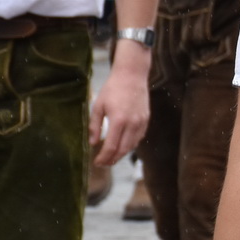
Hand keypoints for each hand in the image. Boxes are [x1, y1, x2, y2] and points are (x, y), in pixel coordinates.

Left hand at [89, 42, 149, 165]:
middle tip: (103, 163)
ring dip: (121, 154)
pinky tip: (122, 145)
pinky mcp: (146, 120)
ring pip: (132, 146)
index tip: (96, 162)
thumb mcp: (98, 106)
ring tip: (111, 157)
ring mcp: (141, 122)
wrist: (132, 75)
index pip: (111, 147)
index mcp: (119, 120)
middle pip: (123, 150)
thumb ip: (95, 126)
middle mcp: (132, 124)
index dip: (103, 157)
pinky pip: (139, 138)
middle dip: (112, 159)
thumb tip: (93, 143)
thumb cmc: (112, 88)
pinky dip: (130, 145)